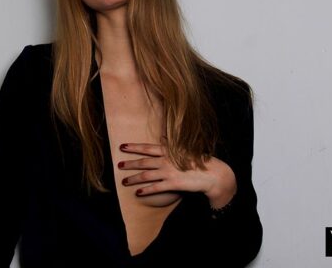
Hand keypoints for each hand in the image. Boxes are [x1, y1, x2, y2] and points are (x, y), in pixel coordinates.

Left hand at [118, 143, 236, 208]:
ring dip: (133, 178)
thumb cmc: (199, 161)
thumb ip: (172, 144)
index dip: (134, 147)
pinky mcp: (173, 184)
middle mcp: (166, 160)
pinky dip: (145, 190)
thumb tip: (162, 137)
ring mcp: (168, 172)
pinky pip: (155, 188)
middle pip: (143, 162)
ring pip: (146, 175)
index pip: (147, 147)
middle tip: (118, 165)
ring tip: (124, 181)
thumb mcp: (184, 149)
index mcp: (169, 150)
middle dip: (129, 164)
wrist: (213, 174)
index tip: (123, 147)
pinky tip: (138, 193)